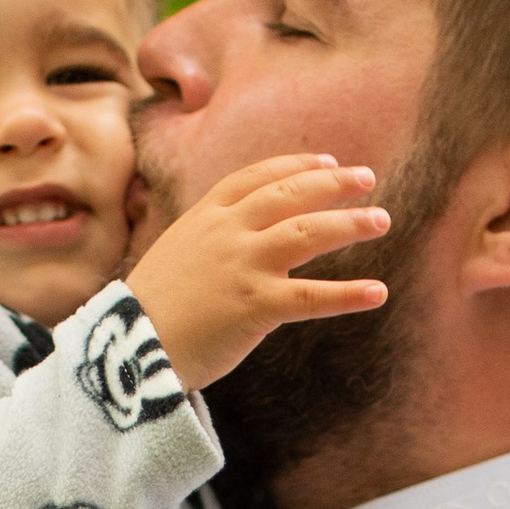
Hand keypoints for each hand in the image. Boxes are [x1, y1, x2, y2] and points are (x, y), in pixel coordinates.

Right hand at [129, 154, 388, 390]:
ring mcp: (242, 266)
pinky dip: (349, 293)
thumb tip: (246, 237)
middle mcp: (227, 232)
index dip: (298, 165)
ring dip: (350, 223)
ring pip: (308, 233)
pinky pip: (312, 296)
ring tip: (381, 220)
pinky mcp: (254, 306)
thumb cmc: (153, 308)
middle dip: (333, 183)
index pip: (259, 177)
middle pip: (291, 194)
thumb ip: (211, 239)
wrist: (128, 346)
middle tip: (367, 179)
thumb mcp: (177, 254)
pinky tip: (378, 292)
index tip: (328, 161)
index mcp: (206, 216)